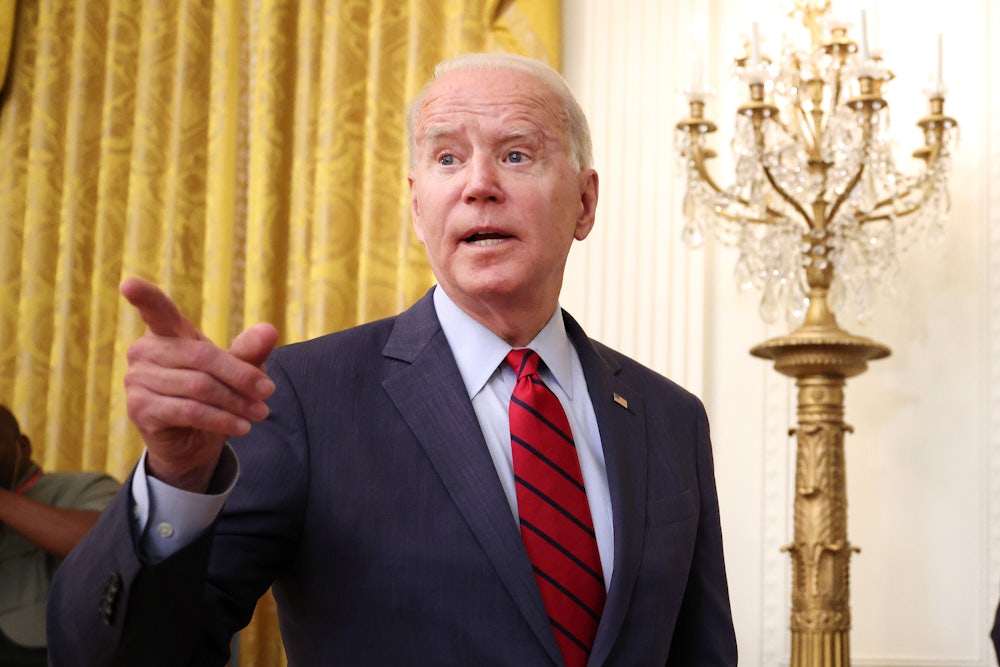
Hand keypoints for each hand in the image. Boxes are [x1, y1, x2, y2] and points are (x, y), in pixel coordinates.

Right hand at [121, 277, 277, 491]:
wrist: (193, 441)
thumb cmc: (213, 395)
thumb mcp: (235, 370)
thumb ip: (249, 350)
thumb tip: (270, 330)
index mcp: (166, 333)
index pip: (155, 310)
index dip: (144, 297)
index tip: (129, 284)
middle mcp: (145, 352)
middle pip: (203, 357)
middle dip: (242, 376)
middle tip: (269, 392)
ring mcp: (137, 380)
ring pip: (200, 387)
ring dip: (236, 402)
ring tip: (260, 413)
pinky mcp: (140, 409)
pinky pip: (190, 411)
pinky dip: (222, 420)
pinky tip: (242, 427)